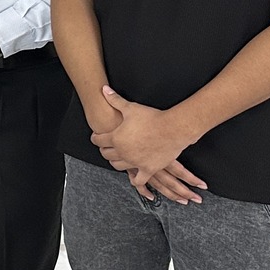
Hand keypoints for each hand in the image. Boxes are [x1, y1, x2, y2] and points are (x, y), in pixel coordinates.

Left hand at [95, 87, 207, 203]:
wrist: (173, 129)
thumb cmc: (152, 117)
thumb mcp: (131, 108)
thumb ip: (115, 100)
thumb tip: (103, 89)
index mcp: (115, 138)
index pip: (98, 140)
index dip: (96, 137)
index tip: (96, 137)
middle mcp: (123, 152)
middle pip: (106, 154)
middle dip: (104, 150)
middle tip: (105, 147)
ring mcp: (135, 162)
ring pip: (118, 166)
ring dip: (116, 162)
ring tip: (117, 158)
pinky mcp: (148, 169)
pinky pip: (138, 180)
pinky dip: (135, 180)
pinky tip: (134, 178)